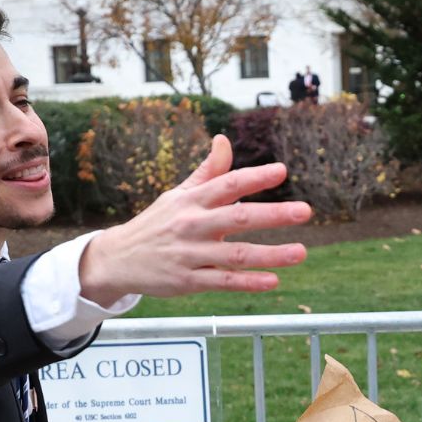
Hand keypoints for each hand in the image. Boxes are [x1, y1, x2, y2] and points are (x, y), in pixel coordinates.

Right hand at [78, 134, 310, 302]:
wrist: (117, 259)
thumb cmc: (156, 224)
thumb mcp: (178, 195)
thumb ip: (207, 171)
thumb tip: (224, 139)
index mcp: (192, 200)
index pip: (227, 184)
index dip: (255, 177)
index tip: (281, 171)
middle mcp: (192, 225)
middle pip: (237, 218)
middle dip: (273, 214)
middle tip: (305, 211)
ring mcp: (190, 254)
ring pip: (236, 254)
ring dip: (271, 254)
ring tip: (301, 252)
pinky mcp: (188, 281)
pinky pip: (223, 281)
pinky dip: (248, 281)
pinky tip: (273, 280)